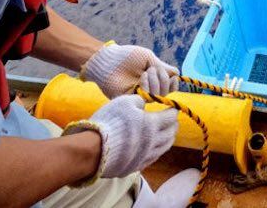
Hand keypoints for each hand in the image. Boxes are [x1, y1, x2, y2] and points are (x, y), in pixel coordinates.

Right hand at [63, 95, 178, 178]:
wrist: (93, 150)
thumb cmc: (109, 122)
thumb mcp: (124, 102)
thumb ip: (139, 100)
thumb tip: (145, 102)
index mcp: (152, 125)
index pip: (170, 117)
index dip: (173, 110)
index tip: (172, 107)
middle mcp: (153, 142)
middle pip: (171, 133)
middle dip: (173, 124)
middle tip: (172, 120)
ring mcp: (145, 156)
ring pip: (164, 147)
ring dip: (168, 138)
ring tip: (167, 133)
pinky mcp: (136, 166)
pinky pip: (153, 158)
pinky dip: (157, 150)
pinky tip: (154, 147)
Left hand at [81, 44, 179, 97]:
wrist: (109, 61)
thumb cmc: (127, 56)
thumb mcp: (148, 59)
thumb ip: (162, 67)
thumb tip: (177, 74)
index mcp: (154, 78)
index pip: (171, 85)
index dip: (174, 82)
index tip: (172, 75)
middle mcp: (150, 88)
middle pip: (167, 90)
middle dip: (162, 78)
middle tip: (149, 69)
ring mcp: (142, 95)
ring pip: (159, 94)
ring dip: (155, 82)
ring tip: (144, 74)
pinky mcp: (133, 100)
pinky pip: (147, 98)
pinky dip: (148, 89)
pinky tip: (141, 81)